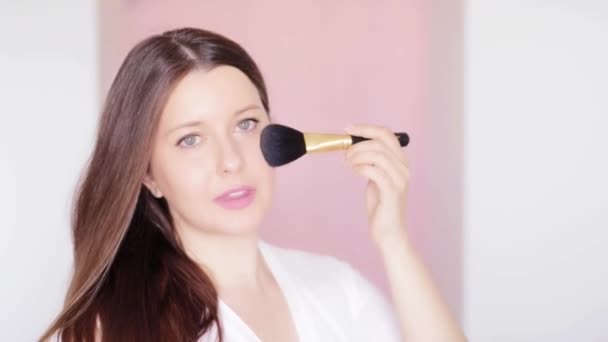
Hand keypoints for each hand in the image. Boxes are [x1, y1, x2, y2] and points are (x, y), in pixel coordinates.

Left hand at [344, 124, 410, 244]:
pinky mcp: (392, 192)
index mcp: (401, 162)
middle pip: (380, 142)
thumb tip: (352, 147)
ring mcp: (400, 180)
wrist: (389, 233)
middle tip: (345, 154)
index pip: (387, 134)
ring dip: (357, 155)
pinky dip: (360, 167)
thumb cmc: (381, 206)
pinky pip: (374, 171)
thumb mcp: (376, 178)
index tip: (348, 129)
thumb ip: (370, 162)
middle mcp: (404, 168)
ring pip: (377, 154)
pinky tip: (353, 171)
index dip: (366, 128)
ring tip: (347, 164)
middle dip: (358, 144)